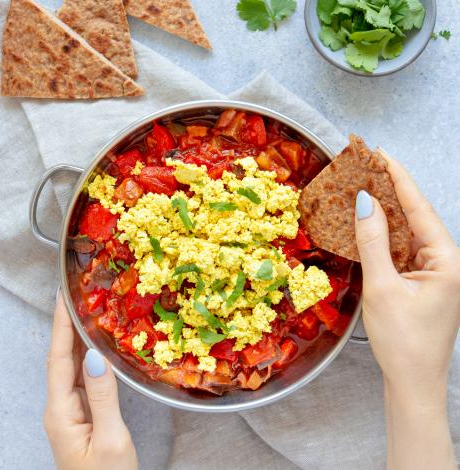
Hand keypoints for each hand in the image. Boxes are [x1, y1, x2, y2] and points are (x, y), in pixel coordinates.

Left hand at [44, 294, 137, 469]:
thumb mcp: (111, 439)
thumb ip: (103, 397)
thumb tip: (95, 356)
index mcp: (61, 412)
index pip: (57, 360)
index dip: (60, 327)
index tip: (64, 298)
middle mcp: (61, 408)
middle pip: (60, 359)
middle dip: (66, 326)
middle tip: (79, 296)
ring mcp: (70, 411)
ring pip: (71, 367)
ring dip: (76, 338)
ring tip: (88, 312)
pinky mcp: (83, 414)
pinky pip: (82, 378)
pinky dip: (88, 356)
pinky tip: (97, 345)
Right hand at [354, 151, 459, 469]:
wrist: (413, 382)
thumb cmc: (402, 340)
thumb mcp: (383, 288)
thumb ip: (374, 243)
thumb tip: (366, 204)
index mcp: (447, 260)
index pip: (420, 209)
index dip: (399, 179)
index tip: (381, 154)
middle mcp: (445, 260)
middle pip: (415, 216)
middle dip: (392, 190)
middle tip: (368, 165)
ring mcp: (433, 271)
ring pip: (407, 232)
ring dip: (386, 212)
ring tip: (365, 186)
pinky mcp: (420, 280)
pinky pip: (401, 249)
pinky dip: (384, 236)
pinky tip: (369, 223)